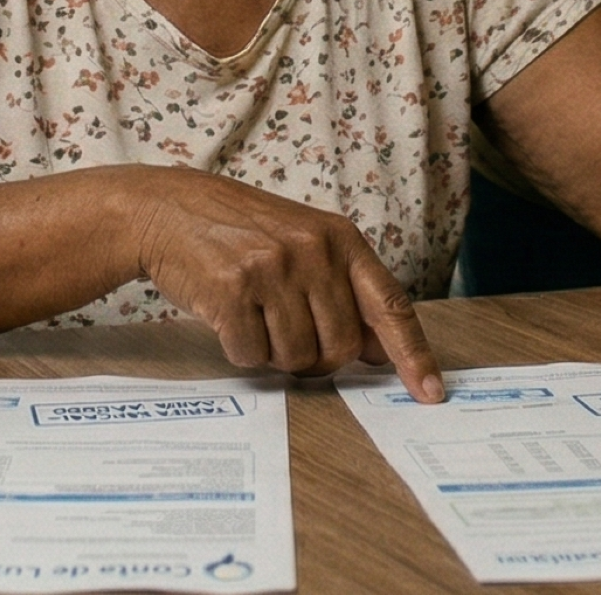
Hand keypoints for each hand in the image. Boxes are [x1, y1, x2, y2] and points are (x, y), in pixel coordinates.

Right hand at [128, 169, 445, 402]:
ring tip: (255, 317)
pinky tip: (228, 317)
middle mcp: (313, 251)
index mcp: (341, 239)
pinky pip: (251, 356)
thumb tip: (382, 352)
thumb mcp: (305, 244)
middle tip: (289, 336)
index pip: (390, 305)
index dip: (413, 354)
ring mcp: (273, 269)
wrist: (170, 209)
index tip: (430, 393)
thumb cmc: (242, 233)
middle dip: (317, 359)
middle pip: (340, 348)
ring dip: (274, 354)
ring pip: (296, 358)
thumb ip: (345, 291)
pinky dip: (240, 350)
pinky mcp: (232, 289)